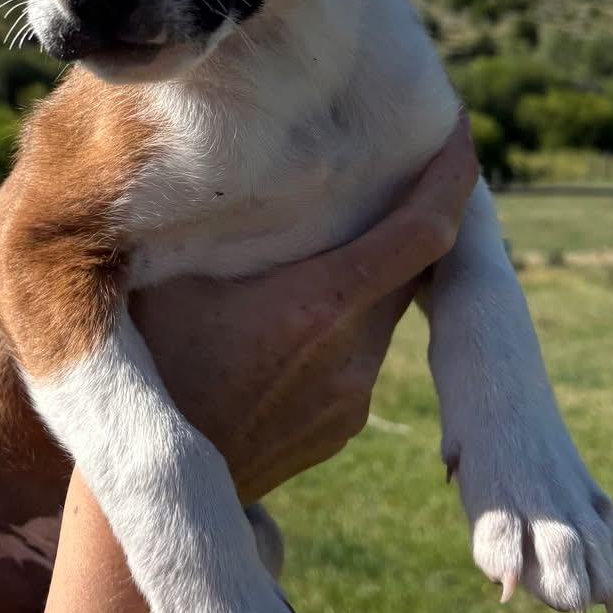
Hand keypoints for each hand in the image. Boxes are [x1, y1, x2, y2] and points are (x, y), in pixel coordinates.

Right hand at [138, 115, 478, 497]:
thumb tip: (249, 161)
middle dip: (404, 216)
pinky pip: (358, 355)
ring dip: (361, 276)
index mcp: (320, 304)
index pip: (425, 228)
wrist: (152, 483)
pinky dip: (340, 325)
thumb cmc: (150, 362)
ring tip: (311, 253)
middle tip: (384, 166)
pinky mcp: (343, 425)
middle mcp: (352, 352)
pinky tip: (286, 323)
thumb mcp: (172, 276)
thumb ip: (226, 223)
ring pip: (379, 310)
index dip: (454, 175)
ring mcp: (352, 396)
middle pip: (407, 264)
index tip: (462, 130)